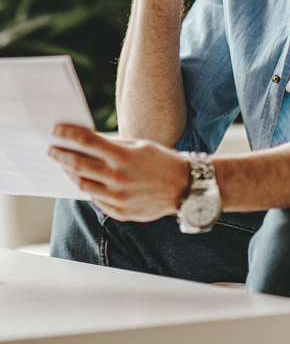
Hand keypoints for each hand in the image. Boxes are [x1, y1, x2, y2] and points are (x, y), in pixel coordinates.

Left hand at [48, 125, 188, 221]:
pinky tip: (83, 180)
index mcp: (123, 157)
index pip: (86, 142)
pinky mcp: (119, 212)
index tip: (55, 131)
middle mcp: (117, 178)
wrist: (184, 188)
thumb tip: (86, 141)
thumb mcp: (138, 145)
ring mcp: (117, 198)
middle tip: (51, 149)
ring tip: (64, 165)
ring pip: (82, 185)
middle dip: (60, 155)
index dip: (68, 135)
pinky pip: (95, 199)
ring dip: (69, 173)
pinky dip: (86, 188)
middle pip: (77, 165)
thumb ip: (112, 145)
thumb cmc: (161, 161)